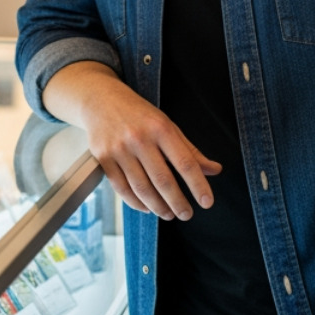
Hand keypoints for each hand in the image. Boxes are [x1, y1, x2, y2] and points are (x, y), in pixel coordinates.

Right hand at [43, 61, 220, 219]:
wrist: (100, 100)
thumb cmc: (138, 114)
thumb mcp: (167, 124)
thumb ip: (190, 149)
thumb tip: (215, 170)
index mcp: (160, 128)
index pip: (184, 162)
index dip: (198, 184)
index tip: (207, 202)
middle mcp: (139, 139)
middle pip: (162, 180)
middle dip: (177, 202)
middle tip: (186, 214)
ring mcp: (119, 149)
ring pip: (142, 188)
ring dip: (158, 206)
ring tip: (168, 213)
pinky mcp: (103, 158)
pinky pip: (122, 188)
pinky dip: (136, 203)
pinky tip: (147, 207)